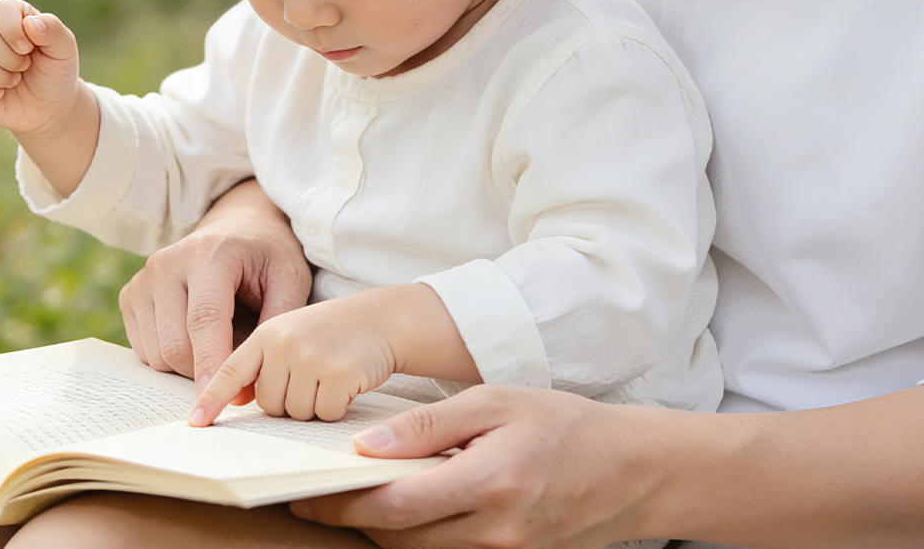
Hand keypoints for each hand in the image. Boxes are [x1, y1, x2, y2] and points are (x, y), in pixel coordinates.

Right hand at [0, 0, 83, 135]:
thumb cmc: (55, 73)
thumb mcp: (64, 51)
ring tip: (13, 81)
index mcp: (9, 14)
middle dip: (8, 58)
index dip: (14, 31)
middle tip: (23, 67)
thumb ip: (54, 31)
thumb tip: (30, 23)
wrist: (48, 109)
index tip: (29, 49)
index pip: (1, 9)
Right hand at [118, 179, 311, 391]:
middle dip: (204, 371)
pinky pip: (145, 351)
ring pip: (157, 355)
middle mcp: (166, 264)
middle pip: (175, 346)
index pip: (204, 320)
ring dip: (188, 365)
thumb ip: (273, 329)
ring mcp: (142, 279)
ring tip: (219, 341)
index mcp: (208, 254)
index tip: (219, 400)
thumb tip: (243, 391)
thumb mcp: (290, 280)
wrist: (236, 225)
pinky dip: (171, 357)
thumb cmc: (268, 256)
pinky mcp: (130, 295)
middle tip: (236, 364)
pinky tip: (194, 336)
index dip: (210, 364)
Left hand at [190, 287, 417, 423]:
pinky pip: (324, 413)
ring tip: (328, 375)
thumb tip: (237, 401)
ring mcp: (310, 357)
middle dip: (288, 400)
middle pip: (267, 404)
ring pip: (295, 412)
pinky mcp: (337, 374)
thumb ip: (263, 363)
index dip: (212, 399)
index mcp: (266, 333)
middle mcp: (283, 343)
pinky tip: (346, 382)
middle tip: (311, 376)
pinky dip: (336, 406)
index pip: (232, 371)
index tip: (197, 422)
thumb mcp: (291, 335)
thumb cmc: (332, 333)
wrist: (381, 318)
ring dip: (313, 405)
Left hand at [289, 385, 663, 548]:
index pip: (394, 507)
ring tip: (345, 500)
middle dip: (348, 518)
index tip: (303, 494)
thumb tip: (366, 447)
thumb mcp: (494, 403)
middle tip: (309, 497)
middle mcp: (494, 531)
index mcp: (489, 484)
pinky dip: (413, 537)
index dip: (341, 505)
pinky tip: (396, 510)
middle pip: (398, 537)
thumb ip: (428, 426)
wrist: (635, 471)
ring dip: (377, 529)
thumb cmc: (563, 424)